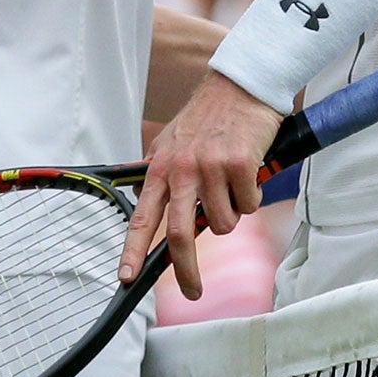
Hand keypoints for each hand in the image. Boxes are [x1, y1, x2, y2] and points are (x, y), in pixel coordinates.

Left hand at [118, 73, 281, 299]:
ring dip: (231, 215)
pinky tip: (249, 174)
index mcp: (161, 168)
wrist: (240, 85)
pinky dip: (251, 197)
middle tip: (192, 291)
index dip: (133, 251)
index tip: (126, 278)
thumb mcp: (172, 142)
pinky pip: (249, 205)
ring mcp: (212, 167)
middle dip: (186, 271)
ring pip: (223, 223)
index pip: (143, 217)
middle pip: (180, 235)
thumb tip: (148, 205)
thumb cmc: (207, 117)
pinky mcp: (241, 164)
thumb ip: (160, 173)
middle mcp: (183, 169)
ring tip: (232, 187)